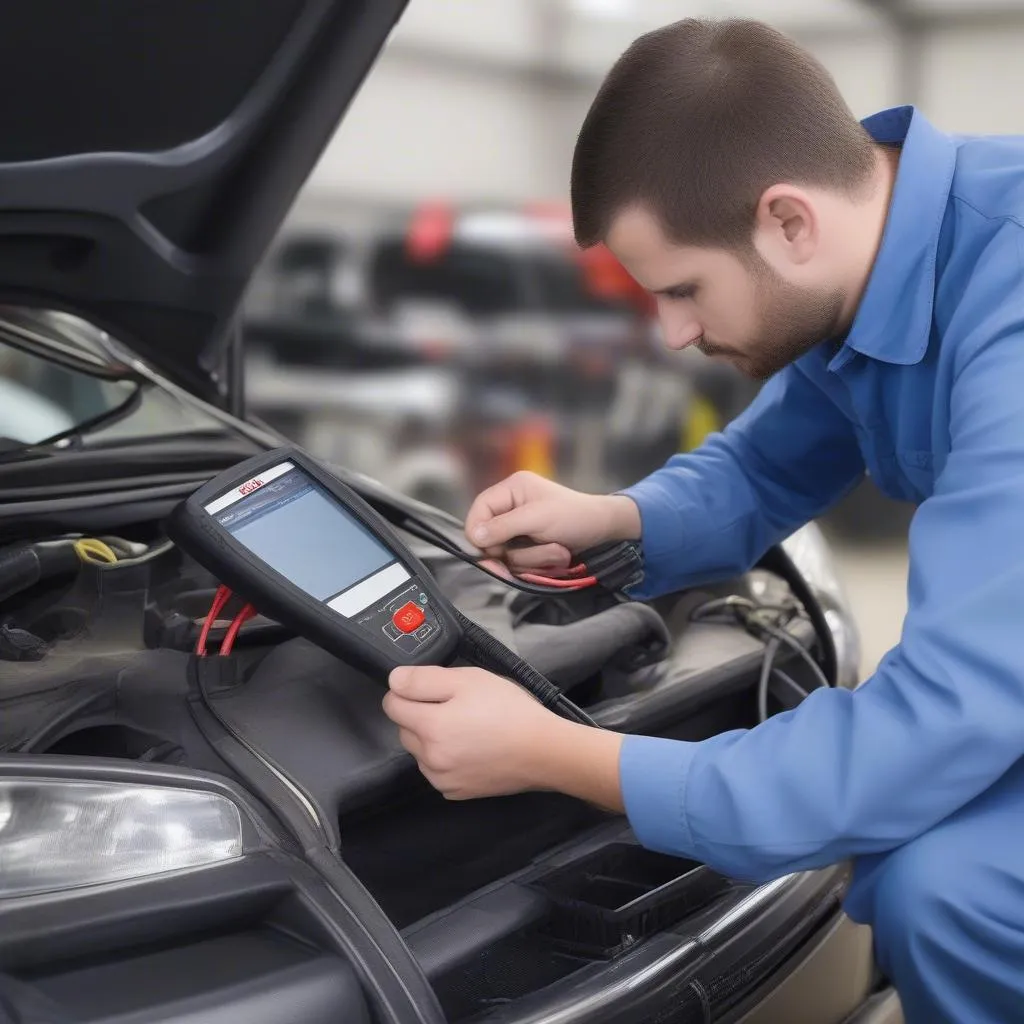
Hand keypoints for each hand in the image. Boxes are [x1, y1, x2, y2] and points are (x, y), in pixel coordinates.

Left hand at [382, 665, 623, 808]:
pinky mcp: (457, 792)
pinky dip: (446, 758)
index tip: (431, 687)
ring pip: (420, 751)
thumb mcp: (469, 680)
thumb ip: (424, 680)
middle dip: (420, 714)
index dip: (408, 690)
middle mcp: (429, 759)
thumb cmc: (510, 711)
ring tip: (467, 727)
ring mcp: (442, 780)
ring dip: (431, 738)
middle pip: (404, 729)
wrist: (544, 751)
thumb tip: (393, 681)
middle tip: (456, 705)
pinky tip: (471, 748)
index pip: (391, 704)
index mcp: (430, 727)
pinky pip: (437, 770)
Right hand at [464, 471, 640, 574]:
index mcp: (511, 489)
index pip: (479, 510)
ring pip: (506, 555)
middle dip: (514, 552)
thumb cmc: (574, 516)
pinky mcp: (529, 546)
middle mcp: (511, 507)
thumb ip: (504, 526)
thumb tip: (474, 536)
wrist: (604, 531)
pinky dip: (538, 564)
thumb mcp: (537, 518)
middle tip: (536, 551)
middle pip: (490, 538)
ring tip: (557, 551)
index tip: (488, 550)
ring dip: (532, 560)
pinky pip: (520, 563)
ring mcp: (520, 529)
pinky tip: (557, 555)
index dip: (478, 531)